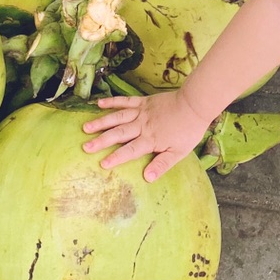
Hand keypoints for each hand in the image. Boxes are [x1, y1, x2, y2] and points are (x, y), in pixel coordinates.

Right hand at [81, 91, 212, 181]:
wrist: (194, 105)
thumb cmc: (188, 131)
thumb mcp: (179, 152)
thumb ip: (162, 164)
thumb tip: (147, 178)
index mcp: (150, 139)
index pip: (130, 151)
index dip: (116, 157)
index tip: (102, 164)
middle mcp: (142, 126)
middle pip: (119, 134)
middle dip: (101, 141)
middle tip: (86, 147)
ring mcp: (141, 112)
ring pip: (118, 117)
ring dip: (101, 122)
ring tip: (86, 127)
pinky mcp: (143, 101)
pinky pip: (125, 101)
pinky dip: (112, 102)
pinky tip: (99, 104)